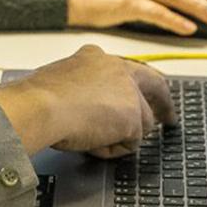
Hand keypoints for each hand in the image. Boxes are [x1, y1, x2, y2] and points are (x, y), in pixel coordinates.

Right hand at [0, 45, 174, 157]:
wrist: (39, 106)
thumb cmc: (38, 98)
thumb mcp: (59, 84)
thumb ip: (78, 90)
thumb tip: (80, 108)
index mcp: (95, 57)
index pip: (125, 70)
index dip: (135, 85)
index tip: (140, 92)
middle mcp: (116, 68)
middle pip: (153, 85)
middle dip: (163, 103)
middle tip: (169, 117)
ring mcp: (128, 90)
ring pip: (140, 122)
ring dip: (120, 136)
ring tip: (89, 139)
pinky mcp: (133, 114)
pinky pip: (130, 143)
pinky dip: (112, 149)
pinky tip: (92, 143)